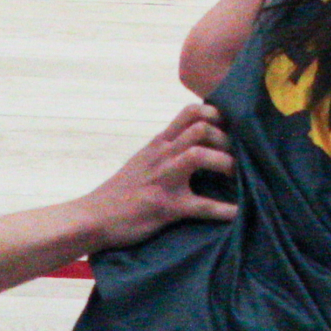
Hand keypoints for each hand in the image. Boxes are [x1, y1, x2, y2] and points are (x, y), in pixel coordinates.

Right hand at [85, 103, 236, 248]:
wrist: (92, 217)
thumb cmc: (121, 191)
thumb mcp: (143, 160)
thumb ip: (167, 149)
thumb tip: (197, 143)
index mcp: (160, 143)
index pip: (190, 112)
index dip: (216, 114)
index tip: (230, 128)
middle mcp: (162, 155)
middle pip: (200, 127)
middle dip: (225, 138)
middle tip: (237, 154)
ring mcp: (163, 179)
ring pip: (199, 155)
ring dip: (225, 163)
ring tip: (237, 175)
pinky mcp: (166, 206)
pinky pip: (201, 205)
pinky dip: (223, 210)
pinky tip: (236, 213)